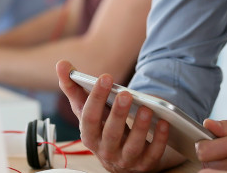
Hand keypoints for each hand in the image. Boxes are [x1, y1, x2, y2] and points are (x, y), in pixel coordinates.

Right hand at [55, 60, 172, 172]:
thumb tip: (61, 64)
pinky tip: (164, 122)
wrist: (117, 158)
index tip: (105, 77)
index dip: (96, 98)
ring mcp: (125, 159)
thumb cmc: (100, 127)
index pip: (89, 118)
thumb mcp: (86, 110)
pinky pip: (152, 154)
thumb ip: (73, 88)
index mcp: (89, 136)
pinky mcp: (144, 165)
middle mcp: (105, 151)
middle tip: (126, 93)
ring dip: (140, 128)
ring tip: (147, 108)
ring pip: (132, 147)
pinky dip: (159, 140)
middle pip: (111, 134)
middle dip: (118, 114)